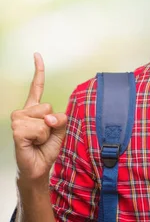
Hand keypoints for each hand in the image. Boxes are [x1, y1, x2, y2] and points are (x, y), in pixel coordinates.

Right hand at [11, 53, 66, 182]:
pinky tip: (32, 143)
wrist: (39, 166)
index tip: (37, 55)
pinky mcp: (16, 130)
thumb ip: (60, 118)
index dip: (38, 71)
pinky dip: (41, 137)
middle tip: (45, 135)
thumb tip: (49, 117)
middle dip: (53, 122)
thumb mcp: (60, 130)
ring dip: (47, 132)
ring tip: (38, 140)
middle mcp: (24, 112)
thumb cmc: (47, 147)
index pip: (37, 87)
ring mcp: (18, 120)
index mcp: (35, 109)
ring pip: (44, 117)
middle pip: (48, 106)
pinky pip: (39, 128)